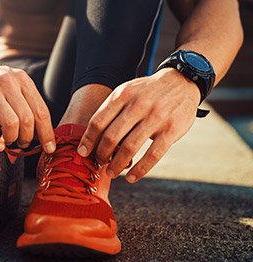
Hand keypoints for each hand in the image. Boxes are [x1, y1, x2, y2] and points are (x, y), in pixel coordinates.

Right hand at [0, 58, 55, 152]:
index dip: (47, 133)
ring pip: (10, 123)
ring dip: (11, 139)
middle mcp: (6, 81)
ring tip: (7, 141)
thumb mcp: (10, 85)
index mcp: (21, 78)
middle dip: (27, 138)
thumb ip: (24, 103)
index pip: (41, 110)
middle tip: (21, 143)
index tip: (49, 148)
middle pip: (27, 119)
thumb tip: (40, 133)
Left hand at [77, 68, 200, 181]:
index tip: (82, 152)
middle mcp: (138, 105)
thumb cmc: (147, 92)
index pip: (98, 121)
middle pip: (111, 136)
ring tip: (111, 172)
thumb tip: (93, 138)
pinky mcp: (172, 130)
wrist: (181, 81)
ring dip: (117, 165)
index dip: (88, 140)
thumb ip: (112, 110)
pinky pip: (152, 155)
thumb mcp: (127, 91)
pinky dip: (140, 170)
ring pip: (129, 148)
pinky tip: (131, 177)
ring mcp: (156, 118)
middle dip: (101, 154)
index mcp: (122, 95)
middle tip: (99, 162)